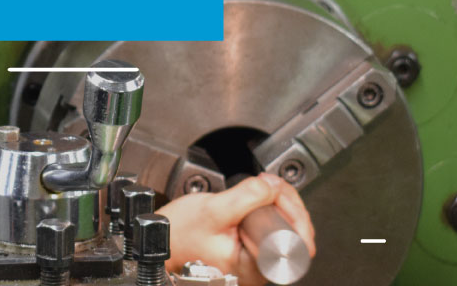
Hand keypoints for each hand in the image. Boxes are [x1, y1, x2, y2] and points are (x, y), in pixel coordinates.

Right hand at [155, 174, 315, 285]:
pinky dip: (268, 211)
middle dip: (286, 202)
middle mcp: (257, 271)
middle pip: (294, 234)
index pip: (296, 241)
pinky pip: (271, 232)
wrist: (159, 240)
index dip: (293, 211)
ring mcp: (254, 263)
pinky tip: (259, 201)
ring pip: (284, 232)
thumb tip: (273, 186)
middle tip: (268, 185)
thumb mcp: (213, 210)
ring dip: (278, 204)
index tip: (278, 194)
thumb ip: (247, 196)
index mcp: (253, 266)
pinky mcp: (249, 253)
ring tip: (261, 190)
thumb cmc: (177, 234)